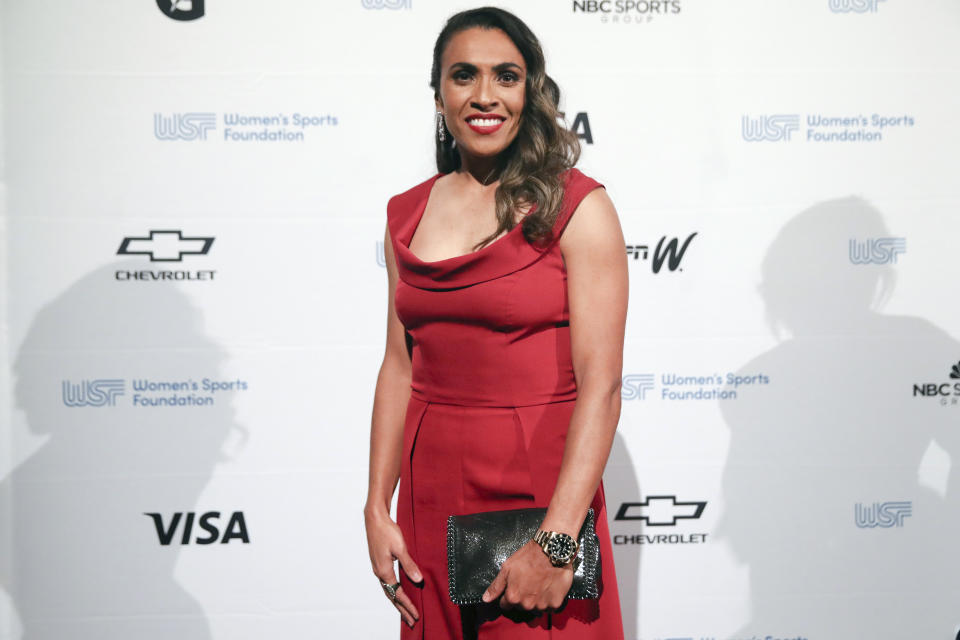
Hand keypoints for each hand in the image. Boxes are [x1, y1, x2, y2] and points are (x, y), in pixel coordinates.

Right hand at [364, 505, 421, 627]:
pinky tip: (397, 591)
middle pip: (391, 596)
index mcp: (384, 571)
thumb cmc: (387, 531)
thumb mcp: (401, 548)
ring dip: (397, 602)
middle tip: (411, 621)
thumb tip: (418, 580)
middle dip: (402, 609)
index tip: (416, 615)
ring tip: (404, 611)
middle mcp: (379, 572)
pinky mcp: (379, 563)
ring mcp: (378, 568)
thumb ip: (409, 565)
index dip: (408, 605)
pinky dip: (393, 591)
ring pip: (388, 590)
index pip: (398, 594)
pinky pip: (387, 583)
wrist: (374, 518)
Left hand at [481, 539, 573, 611]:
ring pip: (536, 608)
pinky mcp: (555, 603)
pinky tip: (549, 588)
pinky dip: (550, 600)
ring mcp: (541, 605)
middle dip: (523, 597)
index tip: (515, 586)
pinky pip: (550, 607)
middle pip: (521, 606)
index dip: (509, 595)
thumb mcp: (507, 568)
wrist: (551, 551)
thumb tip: (486, 599)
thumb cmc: (528, 557)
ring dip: (537, 600)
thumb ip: (496, 586)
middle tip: (529, 583)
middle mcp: (526, 605)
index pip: (506, 605)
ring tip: (540, 584)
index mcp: (513, 597)